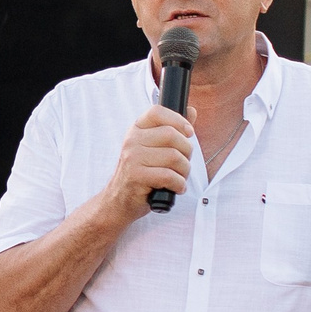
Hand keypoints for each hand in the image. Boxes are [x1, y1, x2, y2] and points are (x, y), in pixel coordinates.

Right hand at [102, 104, 195, 220]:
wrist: (119, 200)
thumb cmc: (141, 174)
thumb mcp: (153, 148)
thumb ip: (173, 129)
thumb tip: (191, 111)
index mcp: (136, 130)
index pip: (157, 112)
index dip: (178, 119)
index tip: (189, 133)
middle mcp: (132, 140)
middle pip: (172, 135)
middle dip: (187, 152)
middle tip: (183, 163)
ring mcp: (132, 158)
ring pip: (174, 157)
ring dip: (184, 171)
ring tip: (179, 178)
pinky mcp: (136, 176)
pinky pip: (169, 176)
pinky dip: (179, 184)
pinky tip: (176, 188)